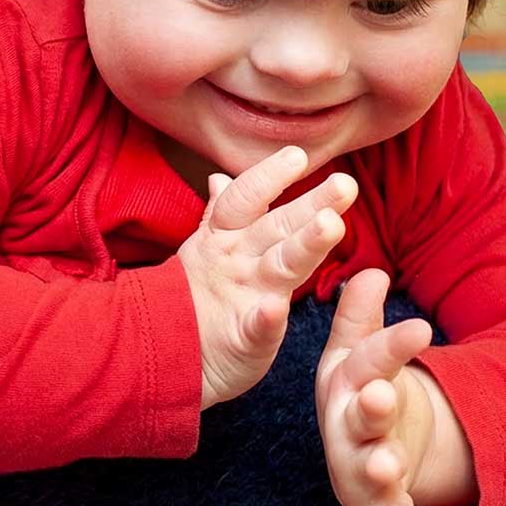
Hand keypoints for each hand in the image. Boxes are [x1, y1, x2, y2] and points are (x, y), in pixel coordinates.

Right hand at [178, 145, 358, 409]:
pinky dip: (265, 317)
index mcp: (227, 236)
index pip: (248, 197)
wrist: (160, 351)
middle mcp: (238, 259)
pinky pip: (258, 326)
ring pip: (279, 265)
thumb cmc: (192, 296)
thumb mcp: (205, 248)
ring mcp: (242, 296)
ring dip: (305, 244)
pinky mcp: (246, 338)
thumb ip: (222, 213)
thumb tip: (220, 177)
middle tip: (345, 184)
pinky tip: (274, 307)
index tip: (299, 154)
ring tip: (331, 225)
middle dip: (311, 203)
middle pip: (278, 225)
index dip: (271, 174)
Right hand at [315, 268, 436, 505]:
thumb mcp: (360, 351)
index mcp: (344, 379)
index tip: (422, 327)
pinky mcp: (376, 502)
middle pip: (358, 414)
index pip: (369, 359)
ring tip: (387, 466)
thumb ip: (363, 315)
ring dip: (377, 466)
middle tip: (381, 397)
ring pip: (366, 465)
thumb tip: (372, 272)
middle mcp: (346, 422)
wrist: (362, 446)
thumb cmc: (360, 388)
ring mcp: (359, 462)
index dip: (393, 345)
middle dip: (370, 408)